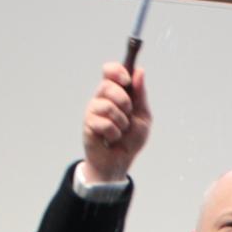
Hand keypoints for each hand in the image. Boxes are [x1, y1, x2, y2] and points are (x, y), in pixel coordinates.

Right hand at [80, 62, 151, 183]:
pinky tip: (111, 139)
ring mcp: (93, 110)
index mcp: (115, 92)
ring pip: (107, 106)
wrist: (121, 161)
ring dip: (121, 122)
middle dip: (124, 101)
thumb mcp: (143, 115)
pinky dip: (114, 133)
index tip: (126, 80)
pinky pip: (104, 123)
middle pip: (107, 85)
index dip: (117, 71)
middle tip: (127, 114)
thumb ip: (140, 95)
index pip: (109, 70)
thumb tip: (139, 71)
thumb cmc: (131, 138)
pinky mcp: (88, 124)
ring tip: (120, 131)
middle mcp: (101, 98)